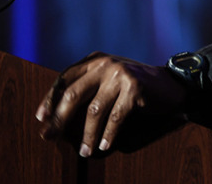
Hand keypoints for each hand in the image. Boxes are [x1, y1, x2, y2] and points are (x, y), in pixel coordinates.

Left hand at [35, 51, 188, 156]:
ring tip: (85, 151)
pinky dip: (108, 135)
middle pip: (74, 94)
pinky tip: (103, 146)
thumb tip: (57, 115)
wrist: (170, 84)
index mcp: (95, 59)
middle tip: (50, 137)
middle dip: (60, 119)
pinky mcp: (134, 88)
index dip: (51, 98)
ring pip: (94, 110)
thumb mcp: (108, 78)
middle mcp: (105, 64)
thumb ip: (87, 87)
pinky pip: (115, 118)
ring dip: (87, 135)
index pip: (65, 78)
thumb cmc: (134, 85)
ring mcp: (120, 75)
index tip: (42, 117)